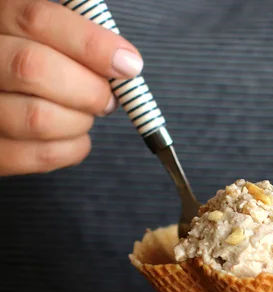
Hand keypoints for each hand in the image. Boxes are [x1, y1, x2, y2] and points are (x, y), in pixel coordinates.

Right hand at [0, 0, 142, 175]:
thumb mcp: (52, 39)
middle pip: (34, 69)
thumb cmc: (38, 65)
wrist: (7, 97)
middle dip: (89, 90)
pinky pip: (40, 156)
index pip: (38, 21)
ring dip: (80, 121)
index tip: (128, 65)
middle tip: (107, 99)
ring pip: (38, 119)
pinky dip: (73, 148)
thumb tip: (127, 65)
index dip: (92, 44)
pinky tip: (74, 136)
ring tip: (84, 116)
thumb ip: (80, 43)